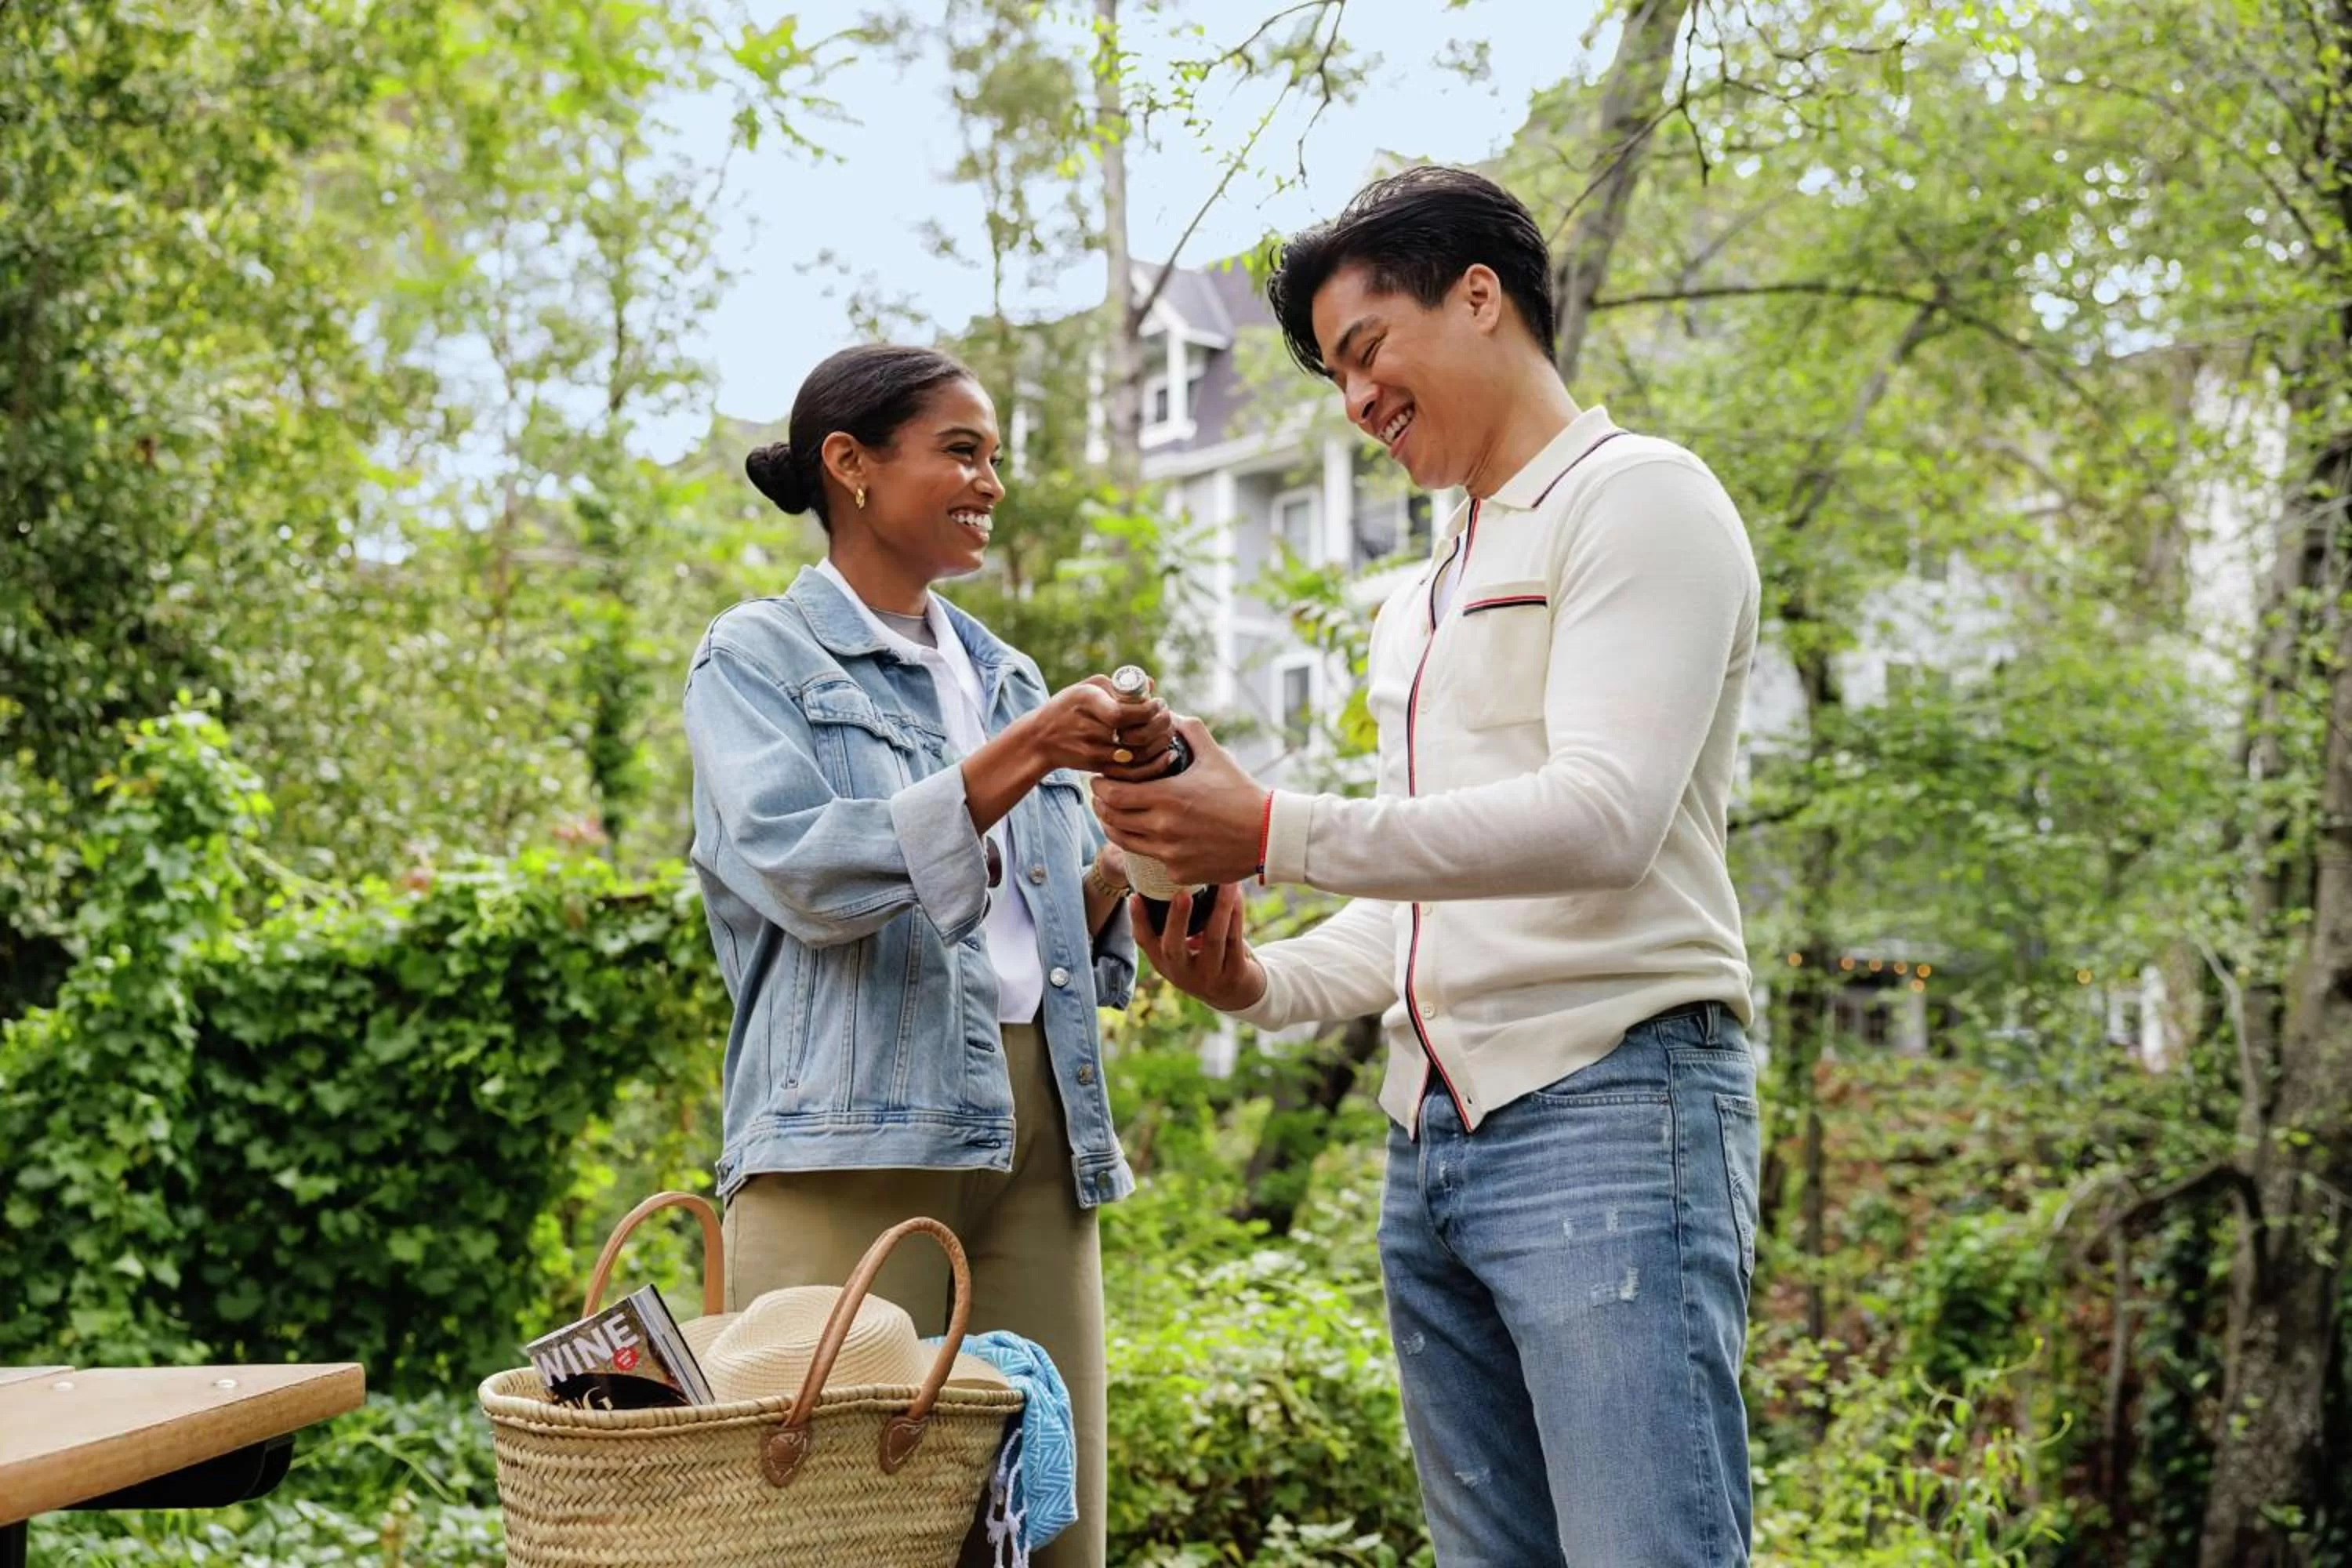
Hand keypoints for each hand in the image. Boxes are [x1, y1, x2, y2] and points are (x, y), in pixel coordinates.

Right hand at [1017, 677, 1176, 781]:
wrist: (1041, 739)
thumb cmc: (1068, 707)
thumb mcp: (1086, 688)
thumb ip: (1118, 684)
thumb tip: (1152, 685)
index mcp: (1086, 701)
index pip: (1123, 712)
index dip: (1148, 710)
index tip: (1159, 703)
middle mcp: (1088, 728)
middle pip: (1135, 735)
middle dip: (1160, 725)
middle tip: (1168, 715)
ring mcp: (1093, 751)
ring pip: (1138, 755)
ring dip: (1160, 743)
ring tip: (1167, 730)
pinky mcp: (1098, 767)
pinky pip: (1132, 771)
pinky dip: (1154, 764)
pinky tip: (1165, 753)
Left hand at [1092, 717, 1269, 886]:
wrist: (1269, 836)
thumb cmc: (1243, 793)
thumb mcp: (1217, 756)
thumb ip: (1191, 731)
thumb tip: (1171, 713)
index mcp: (1167, 797)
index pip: (1112, 794)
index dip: (1099, 786)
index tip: (1098, 779)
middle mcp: (1163, 828)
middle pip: (1111, 819)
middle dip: (1101, 806)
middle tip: (1101, 797)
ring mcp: (1169, 854)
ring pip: (1124, 842)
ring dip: (1114, 827)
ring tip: (1115, 816)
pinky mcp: (1178, 872)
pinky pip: (1151, 859)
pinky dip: (1147, 846)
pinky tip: (1152, 835)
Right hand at [1131, 883, 1266, 1011]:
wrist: (1237, 995)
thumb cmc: (1206, 960)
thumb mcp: (1185, 951)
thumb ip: (1176, 926)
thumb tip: (1171, 881)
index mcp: (1165, 964)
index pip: (1145, 942)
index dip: (1138, 920)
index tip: (1134, 896)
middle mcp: (1182, 974)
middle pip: (1173, 948)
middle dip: (1177, 919)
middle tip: (1181, 893)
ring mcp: (1209, 977)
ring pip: (1213, 939)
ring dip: (1219, 908)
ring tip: (1224, 882)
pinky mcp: (1235, 975)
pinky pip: (1235, 940)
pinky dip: (1236, 915)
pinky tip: (1237, 895)